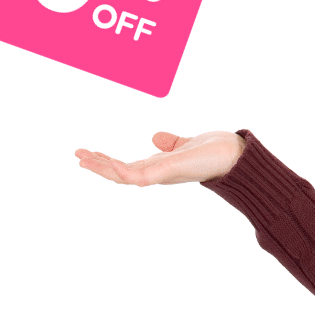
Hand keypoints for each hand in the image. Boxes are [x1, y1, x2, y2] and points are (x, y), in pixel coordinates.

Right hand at [75, 131, 246, 185]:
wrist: (237, 156)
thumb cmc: (216, 152)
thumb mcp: (185, 145)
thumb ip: (171, 143)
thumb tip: (156, 137)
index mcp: (160, 166)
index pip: (127, 166)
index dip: (107, 161)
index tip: (88, 152)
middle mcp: (158, 173)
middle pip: (120, 172)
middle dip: (98, 165)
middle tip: (76, 154)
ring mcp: (162, 174)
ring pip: (124, 176)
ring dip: (102, 167)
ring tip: (82, 158)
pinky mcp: (169, 172)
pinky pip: (141, 176)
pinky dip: (124, 171)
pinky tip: (112, 164)